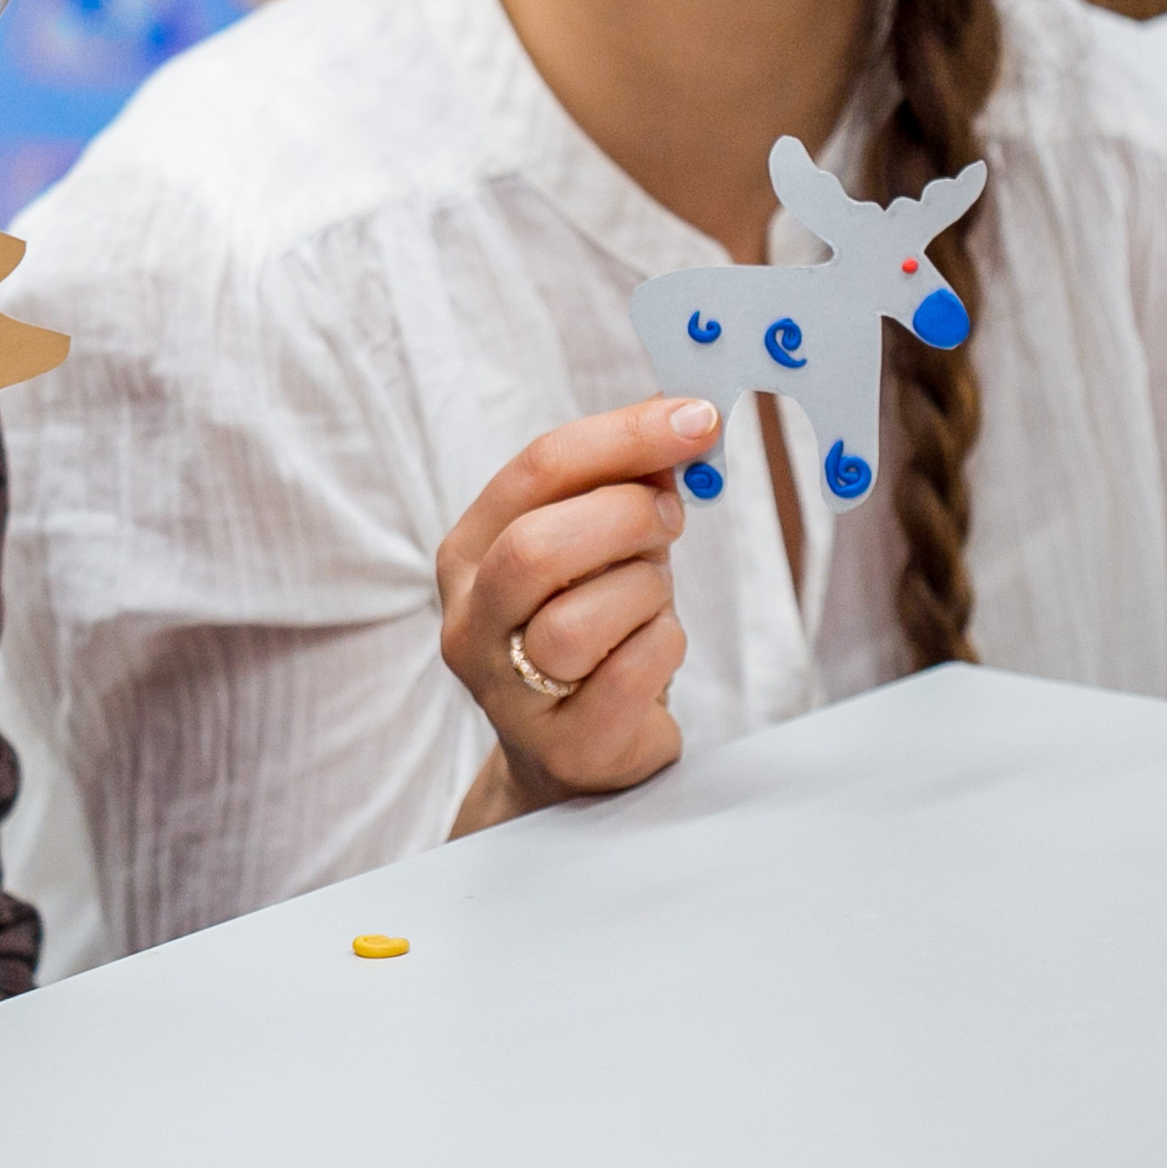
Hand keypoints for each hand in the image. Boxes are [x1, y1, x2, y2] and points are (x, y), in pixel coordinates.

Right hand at [437, 394, 716, 836]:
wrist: (576, 749)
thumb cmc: (591, 624)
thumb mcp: (597, 544)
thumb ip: (624, 485)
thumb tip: (685, 422)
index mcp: (469, 551)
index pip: (537, 469)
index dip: (625, 436)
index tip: (698, 418)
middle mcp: (468, 621)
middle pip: (536, 548)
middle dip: (627, 519)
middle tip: (671, 519)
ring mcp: (506, 693)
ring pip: (578, 622)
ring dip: (645, 594)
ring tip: (651, 601)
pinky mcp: (562, 747)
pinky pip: (629, 676)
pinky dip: (663, 647)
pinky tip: (654, 648)